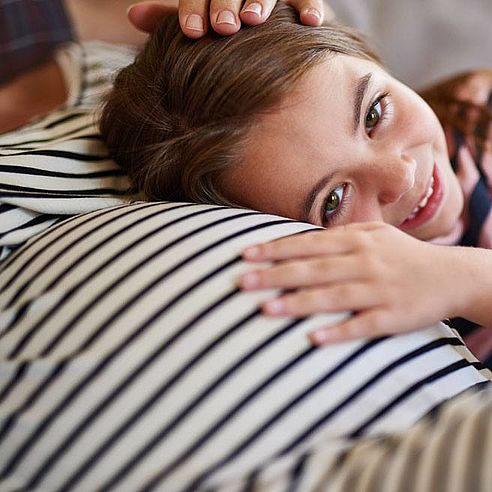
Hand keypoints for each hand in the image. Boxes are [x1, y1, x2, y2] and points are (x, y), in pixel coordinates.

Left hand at [127, 0, 333, 38]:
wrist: (253, 27)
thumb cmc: (217, 26)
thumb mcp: (195, 17)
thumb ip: (169, 17)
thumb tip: (134, 15)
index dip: (194, 6)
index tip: (192, 32)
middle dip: (226, 1)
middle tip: (223, 27)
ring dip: (261, 0)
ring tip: (253, 20)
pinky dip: (309, 4)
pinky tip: (311, 22)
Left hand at [238, 222, 464, 344]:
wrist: (451, 275)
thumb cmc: (402, 254)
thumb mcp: (374, 233)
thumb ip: (338, 235)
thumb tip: (298, 238)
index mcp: (357, 241)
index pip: (308, 244)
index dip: (276, 249)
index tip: (246, 254)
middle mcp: (364, 262)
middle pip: (313, 269)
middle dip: (275, 275)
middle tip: (241, 282)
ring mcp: (378, 289)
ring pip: (332, 296)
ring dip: (297, 303)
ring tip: (264, 310)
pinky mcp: (392, 316)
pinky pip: (361, 325)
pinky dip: (338, 331)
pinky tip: (313, 339)